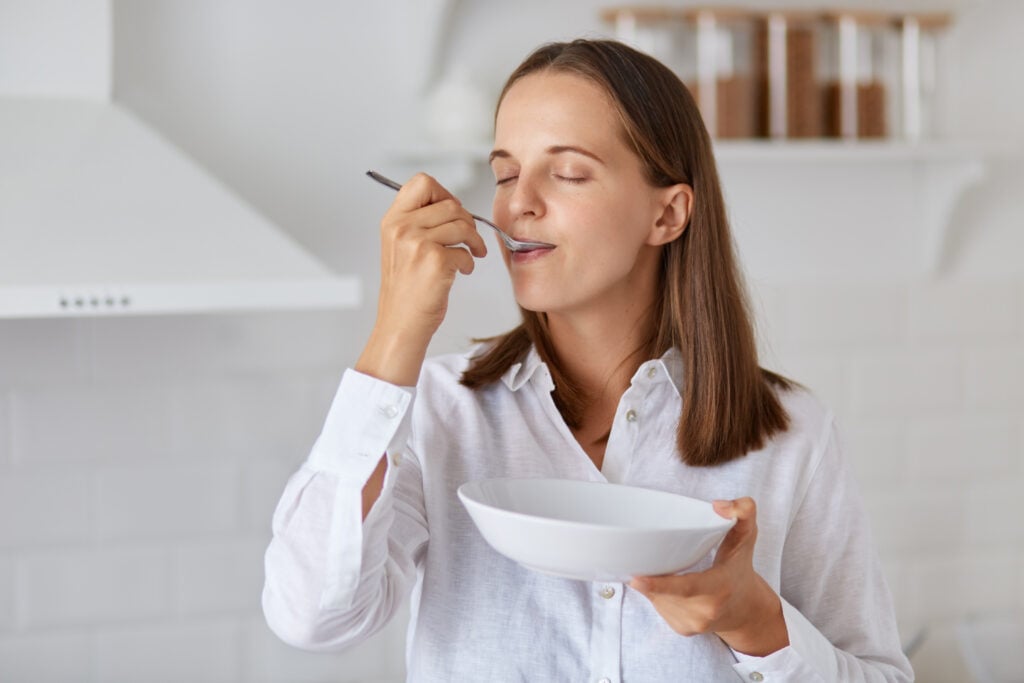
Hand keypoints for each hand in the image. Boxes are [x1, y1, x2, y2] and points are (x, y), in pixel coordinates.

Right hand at [356, 173, 486, 385]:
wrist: (401, 324)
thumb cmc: (406, 290)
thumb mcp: (401, 247)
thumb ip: (418, 222)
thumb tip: (452, 206)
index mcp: (392, 220)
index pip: (422, 182)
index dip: (444, 193)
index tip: (452, 211)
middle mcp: (401, 228)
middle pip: (450, 204)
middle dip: (467, 221)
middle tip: (469, 238)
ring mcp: (417, 243)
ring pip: (462, 225)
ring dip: (473, 241)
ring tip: (470, 255)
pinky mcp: (435, 261)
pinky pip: (465, 251)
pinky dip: (469, 262)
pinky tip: (461, 271)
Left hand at [629, 498, 788, 656]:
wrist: (745, 611)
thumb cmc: (740, 569)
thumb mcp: (746, 537)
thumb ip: (742, 512)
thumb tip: (718, 505)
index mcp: (719, 588)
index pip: (686, 588)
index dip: (658, 584)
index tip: (635, 578)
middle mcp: (705, 611)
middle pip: (664, 591)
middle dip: (650, 575)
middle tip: (641, 557)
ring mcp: (693, 624)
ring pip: (657, 598)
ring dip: (654, 583)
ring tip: (669, 569)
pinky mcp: (682, 629)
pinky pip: (659, 606)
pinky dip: (658, 593)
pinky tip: (670, 584)